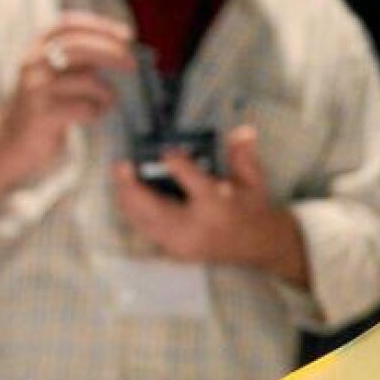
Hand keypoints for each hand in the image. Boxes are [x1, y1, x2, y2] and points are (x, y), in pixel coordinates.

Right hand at [0, 12, 135, 176]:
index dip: (100, 26)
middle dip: (111, 52)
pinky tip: (93, 116)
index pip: (69, 25)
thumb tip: (123, 47)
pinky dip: (97, 112)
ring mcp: (36, 88)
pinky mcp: (42, 114)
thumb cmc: (46, 102)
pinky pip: (84, 108)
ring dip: (106, 93)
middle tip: (133, 64)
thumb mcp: (57, 72)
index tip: (128, 35)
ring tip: (106, 102)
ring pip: (86, 81)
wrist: (12, 139)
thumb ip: (80, 58)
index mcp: (38, 47)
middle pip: (78, 47)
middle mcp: (33, 63)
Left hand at [114, 125, 310, 284]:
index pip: (193, 181)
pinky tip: (128, 195)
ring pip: (143, 220)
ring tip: (120, 176)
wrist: (259, 246)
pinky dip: (134, 211)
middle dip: (132, 186)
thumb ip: (243, 154)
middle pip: (154, 207)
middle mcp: (195, 227)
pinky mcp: (174, 249)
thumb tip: (243, 130)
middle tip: (121, 165)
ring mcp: (182, 242)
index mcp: (218, 206)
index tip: (167, 150)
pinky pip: (145, 229)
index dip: (176, 163)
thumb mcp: (254, 180)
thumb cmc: (253, 209)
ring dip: (128, 198)